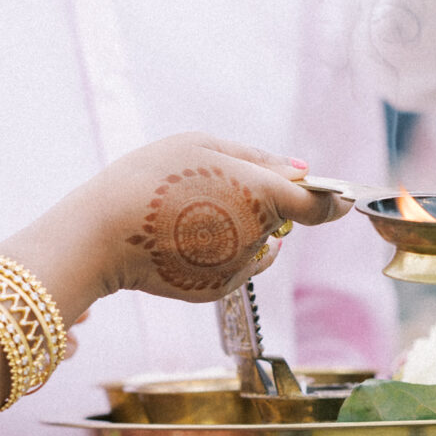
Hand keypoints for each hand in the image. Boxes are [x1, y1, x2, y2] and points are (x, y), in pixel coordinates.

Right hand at [55, 135, 353, 308]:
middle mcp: (259, 237)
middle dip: (259, 204)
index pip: (322, 206)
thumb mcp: (202, 145)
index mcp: (263, 196)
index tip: (334, 196)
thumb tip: (301, 172)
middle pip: (279, 220)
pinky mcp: (217, 290)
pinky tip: (180, 236)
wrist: (102, 234)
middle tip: (210, 186)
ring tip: (185, 211)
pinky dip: (216, 250)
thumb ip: (257, 158)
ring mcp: (238, 268)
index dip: (332, 199)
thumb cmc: (149, 178)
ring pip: (254, 242)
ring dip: (235, 226)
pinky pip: (232, 265)